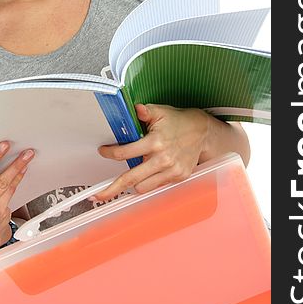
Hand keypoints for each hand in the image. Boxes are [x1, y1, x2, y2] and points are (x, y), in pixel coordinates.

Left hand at [94, 104, 209, 201]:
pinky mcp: (178, 177)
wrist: (203, 132)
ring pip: (143, 187)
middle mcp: (162, 159)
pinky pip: (157, 186)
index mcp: (155, 142)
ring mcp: (171, 171)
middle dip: (113, 188)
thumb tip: (136, 108)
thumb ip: (145, 111)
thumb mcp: (161, 111)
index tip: (103, 152)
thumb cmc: (179, 121)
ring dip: (133, 183)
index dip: (109, 153)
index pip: (125, 153)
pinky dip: (149, 182)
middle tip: (99, 195)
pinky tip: (147, 173)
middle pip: (131, 179)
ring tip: (127, 177)